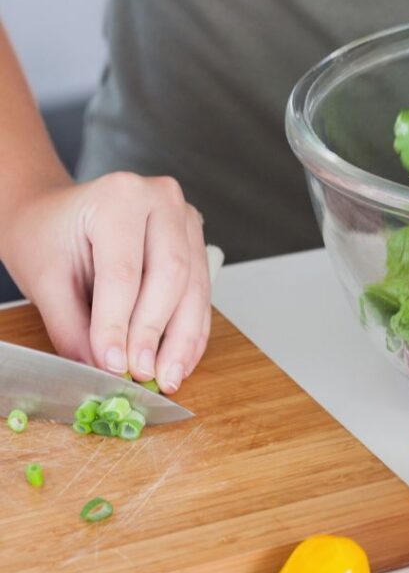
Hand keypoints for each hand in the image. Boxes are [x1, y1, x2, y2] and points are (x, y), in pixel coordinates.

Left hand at [4, 173, 210, 392]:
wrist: (56, 212)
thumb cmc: (47, 235)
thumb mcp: (45, 279)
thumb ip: (72, 326)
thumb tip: (102, 370)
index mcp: (119, 196)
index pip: (123, 271)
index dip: (119, 324)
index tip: (113, 365)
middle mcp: (162, 198)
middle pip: (170, 274)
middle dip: (156, 332)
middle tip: (142, 374)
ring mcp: (185, 215)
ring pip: (193, 285)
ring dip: (183, 338)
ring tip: (168, 376)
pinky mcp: (195, 237)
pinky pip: (201, 288)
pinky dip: (192, 328)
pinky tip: (181, 358)